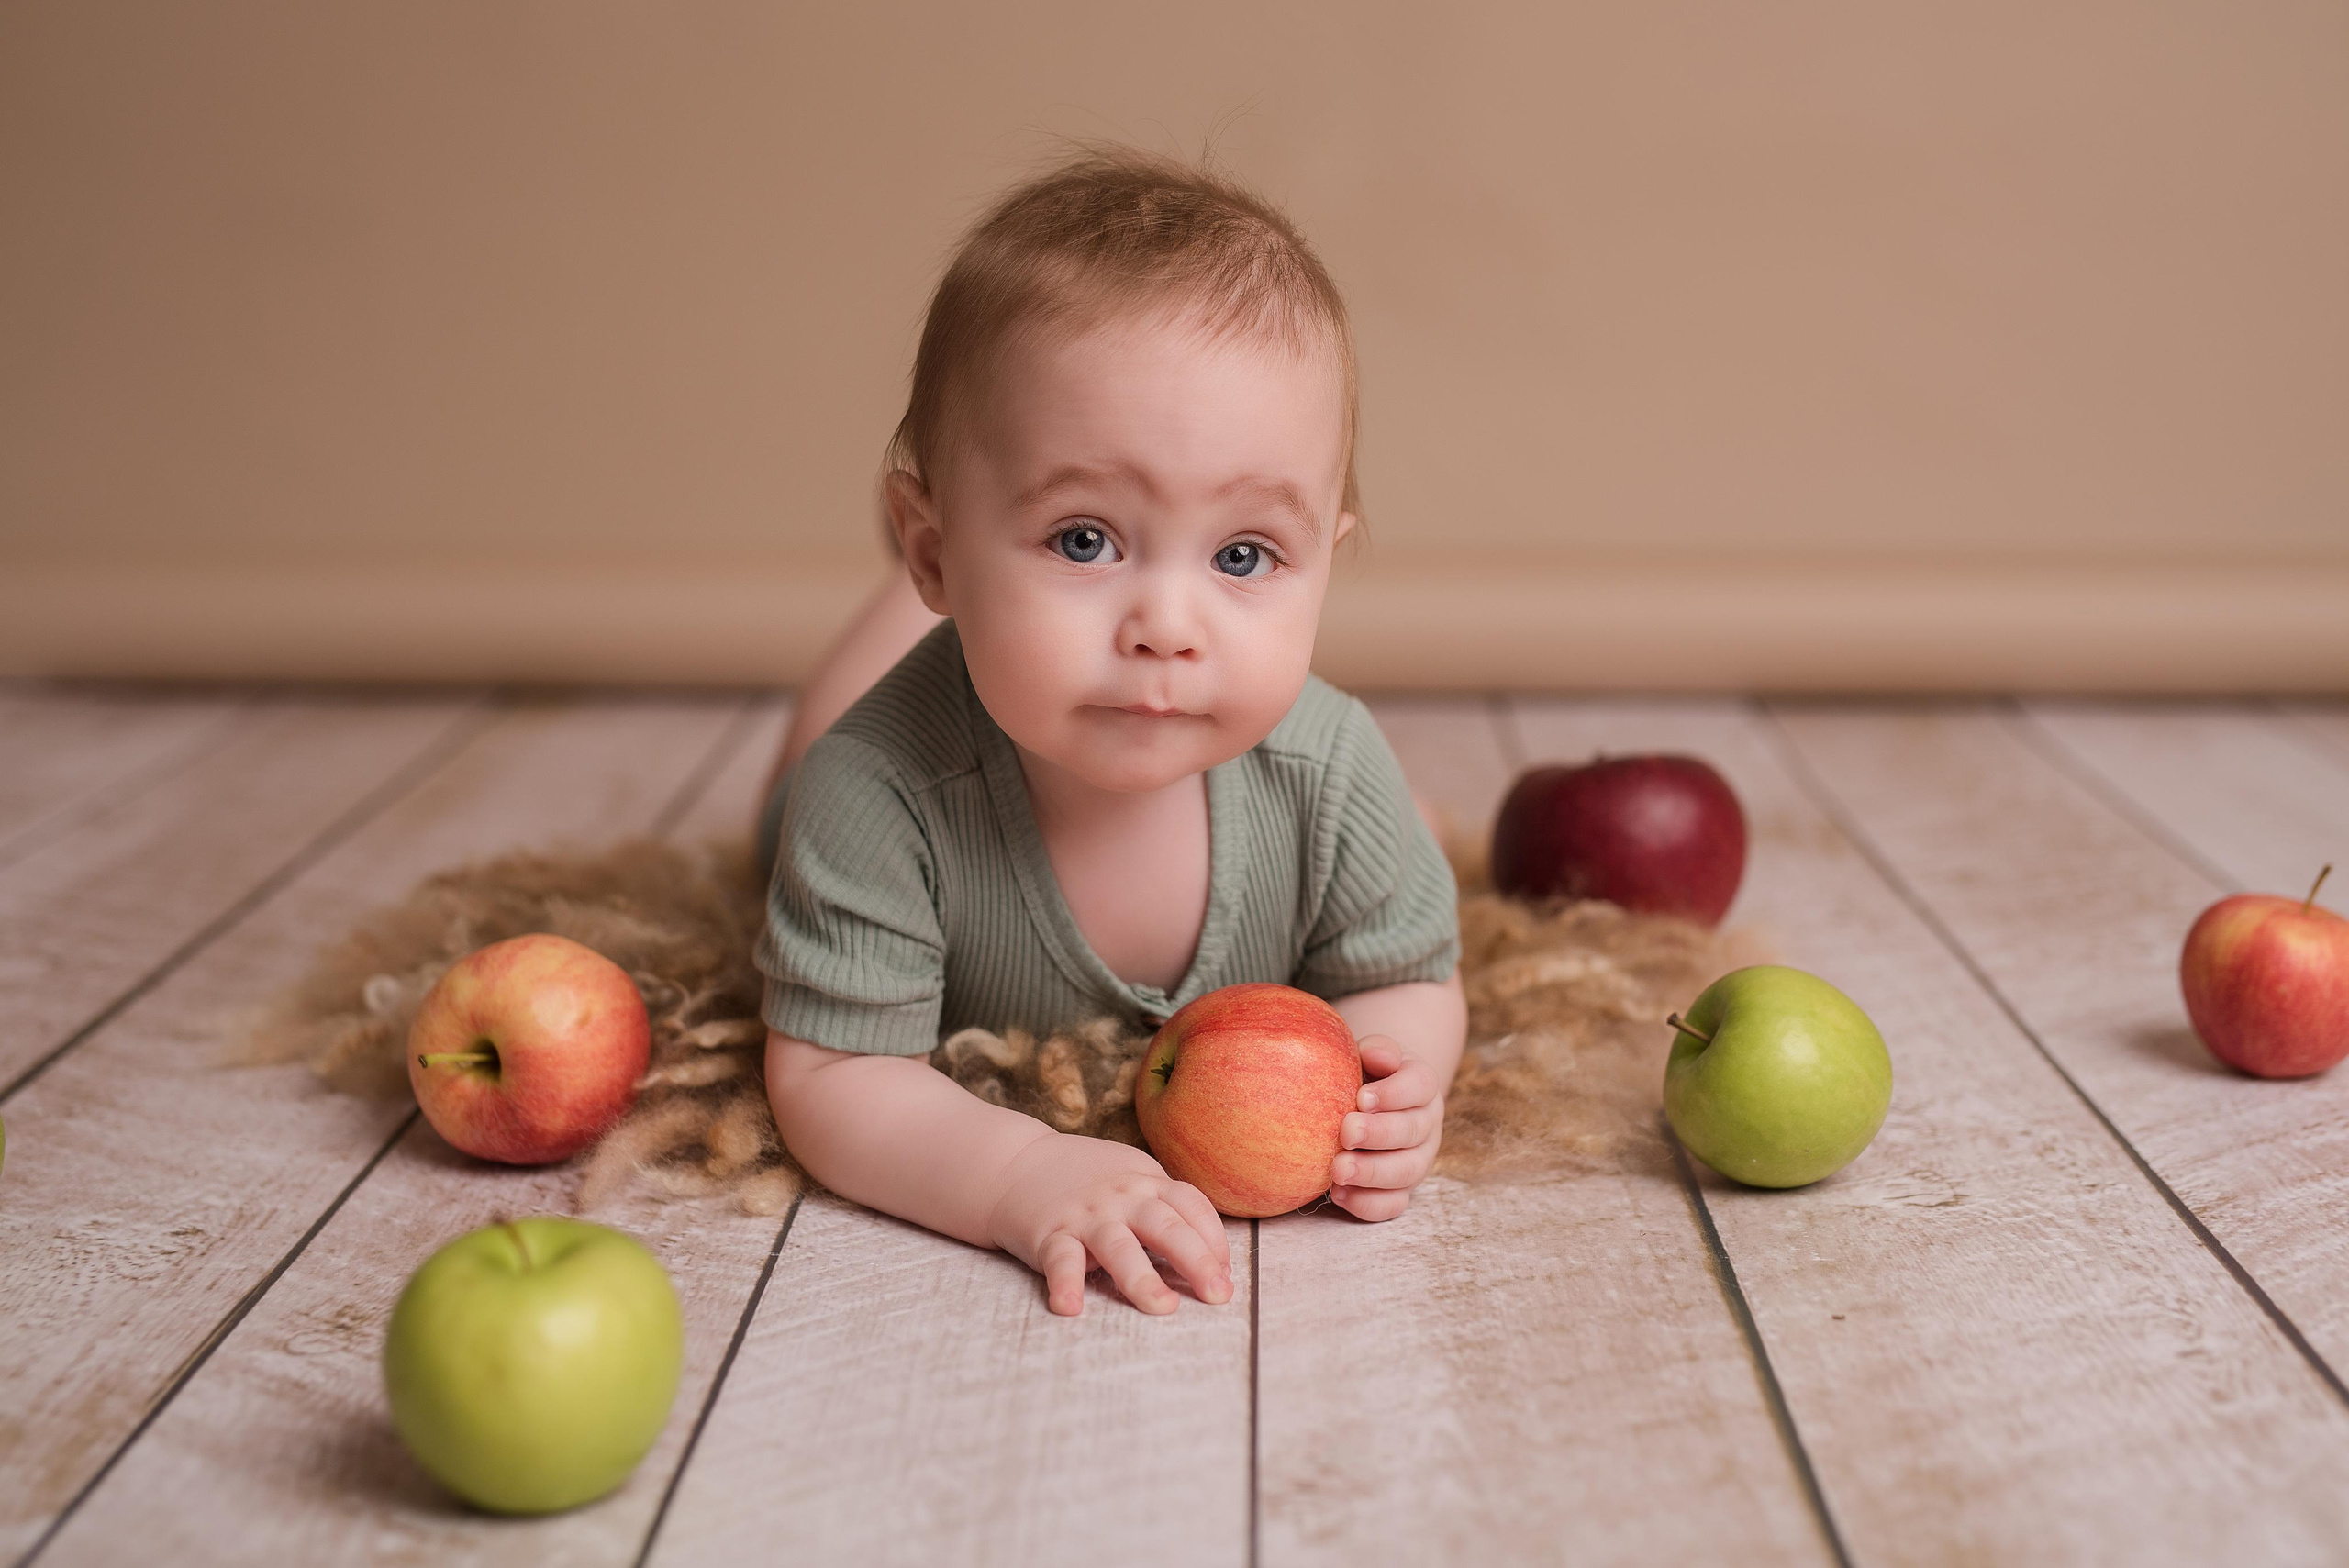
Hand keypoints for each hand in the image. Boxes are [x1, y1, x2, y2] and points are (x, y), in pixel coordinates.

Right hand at [987, 1132, 1233, 1316]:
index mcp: (1147, 1183)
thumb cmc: (1087, 1179)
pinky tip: (1070, 1307)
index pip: (1191, 1206)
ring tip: (1163, 1307)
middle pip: (1166, 1227)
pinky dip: (1065, 1284)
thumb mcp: (1132, 1177)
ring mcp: (1086, 1217)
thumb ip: (1167, 1207)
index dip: (1214, 1240)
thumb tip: (1212, 1255)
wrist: (1015, 1164)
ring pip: (1118, 1247)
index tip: (1225, 1273)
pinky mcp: (1049, 1235)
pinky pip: (1060, 1260)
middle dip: (1196, 1261)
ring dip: (1142, 1278)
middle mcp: (1121, 1198)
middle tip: (1217, 1295)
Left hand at [1329, 1035, 1443, 1220]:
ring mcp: (1417, 1159)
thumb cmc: (1364, 1074)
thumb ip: (1376, 1051)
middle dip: (1380, 1135)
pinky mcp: (1401, 1189)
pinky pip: (1393, 1204)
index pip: (1420, 1086)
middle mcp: (1426, 1124)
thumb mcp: (1369, 1054)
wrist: (1366, 1102)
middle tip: (1346, 1133)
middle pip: (1413, 1132)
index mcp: (1421, 1085)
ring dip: (1372, 1173)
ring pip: (1407, 1172)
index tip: (1362, 1098)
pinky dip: (1368, 1203)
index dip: (1394, 1094)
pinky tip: (1339, 1194)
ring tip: (1338, 1170)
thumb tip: (1379, 1056)